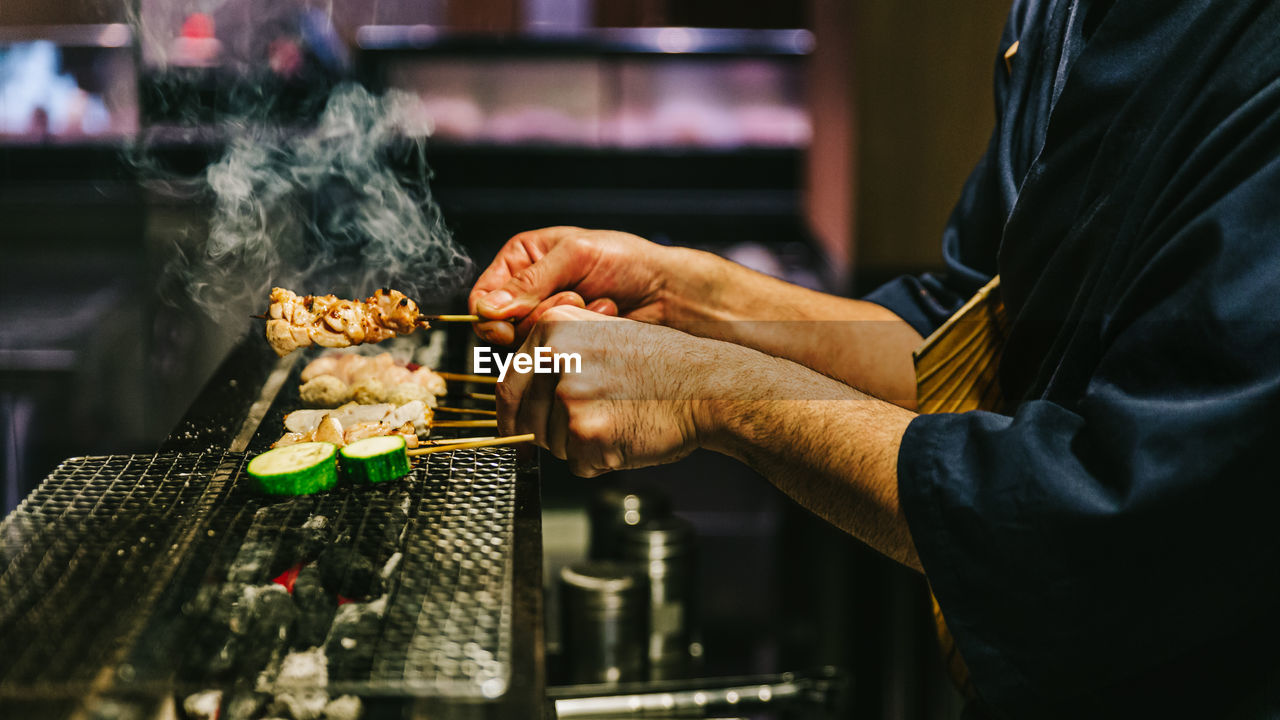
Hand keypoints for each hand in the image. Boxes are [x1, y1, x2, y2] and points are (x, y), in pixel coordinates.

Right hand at [469, 227, 672, 345]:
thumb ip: (531, 281)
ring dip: (564, 323)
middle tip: (575, 297)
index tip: (506, 326)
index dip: (489, 316)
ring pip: (527, 342)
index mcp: (521, 260)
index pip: (481, 297)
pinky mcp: (565, 344)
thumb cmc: (626, 261)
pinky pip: (554, 353)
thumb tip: (488, 309)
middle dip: (539, 315)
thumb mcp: (575, 255)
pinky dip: (578, 336)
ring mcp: (547, 321)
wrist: (665, 291)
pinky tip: (603, 317)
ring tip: (594, 304)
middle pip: (502, 326)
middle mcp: (528, 293)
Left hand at [496, 305, 721, 476]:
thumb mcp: (602, 336)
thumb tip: (518, 394)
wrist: (708, 386)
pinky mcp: (586, 431)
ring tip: (619, 421)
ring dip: (580, 447)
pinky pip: (578, 465)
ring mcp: (569, 395)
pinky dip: (600, 462)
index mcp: (553, 328)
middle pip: (527, 421)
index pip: (508, 386)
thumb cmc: (663, 366)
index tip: (516, 431)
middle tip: (592, 425)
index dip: (513, 417)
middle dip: (552, 434)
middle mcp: (554, 357)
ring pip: (552, 446)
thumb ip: (557, 356)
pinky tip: (627, 436)